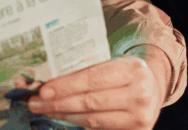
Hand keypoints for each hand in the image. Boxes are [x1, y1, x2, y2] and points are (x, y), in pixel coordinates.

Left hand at [28, 56, 163, 129]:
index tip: (43, 90)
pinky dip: (78, 124)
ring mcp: (140, 117)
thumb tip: (49, 80)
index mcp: (132, 70)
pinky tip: (63, 118)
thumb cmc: (123, 72)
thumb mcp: (111, 62)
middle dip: (58, 103)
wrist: (152, 87)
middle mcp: (140, 94)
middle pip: (90, 102)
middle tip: (35, 103)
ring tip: (45, 110)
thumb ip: (86, 70)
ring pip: (92, 120)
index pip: (92, 79)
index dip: (66, 86)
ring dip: (64, 116)